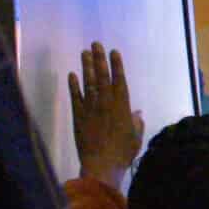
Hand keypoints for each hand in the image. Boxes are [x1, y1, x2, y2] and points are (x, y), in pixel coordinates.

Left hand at [68, 42, 144, 189]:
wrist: (101, 164)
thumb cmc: (123, 153)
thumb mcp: (136, 137)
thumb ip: (136, 123)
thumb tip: (137, 113)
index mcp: (122, 107)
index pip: (119, 81)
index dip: (116, 66)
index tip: (114, 52)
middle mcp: (106, 103)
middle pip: (102, 76)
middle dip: (99, 59)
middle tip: (96, 44)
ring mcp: (91, 108)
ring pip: (88, 82)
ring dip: (86, 66)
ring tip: (84, 52)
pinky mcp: (78, 115)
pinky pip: (75, 96)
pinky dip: (73, 85)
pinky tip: (71, 74)